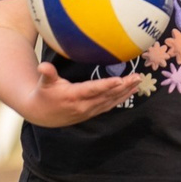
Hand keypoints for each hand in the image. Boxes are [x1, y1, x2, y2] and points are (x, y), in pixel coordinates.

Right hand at [23, 62, 140, 126]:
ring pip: (111, 101)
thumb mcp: (44, 83)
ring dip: (125, 92)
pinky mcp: (91, 113)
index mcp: (73, 96)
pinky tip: (130, 91)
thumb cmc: (44, 94)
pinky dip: (120, 99)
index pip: (92, 90)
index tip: (119, 80)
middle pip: (107, 95)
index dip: (106, 86)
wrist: (42, 115)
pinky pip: (109, 106)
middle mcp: (83, 106)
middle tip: (137, 77)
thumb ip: (47, 73)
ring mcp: (89, 111)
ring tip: (138, 82)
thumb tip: (42, 66)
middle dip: (123, 87)